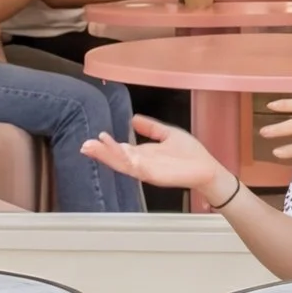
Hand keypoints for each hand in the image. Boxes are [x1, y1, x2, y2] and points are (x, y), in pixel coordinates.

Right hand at [81, 115, 231, 199]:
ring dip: (107, 155)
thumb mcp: (167, 134)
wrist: (206, 168)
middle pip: (116, 158)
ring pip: (121, 163)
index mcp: (143, 154)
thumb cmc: (190, 154)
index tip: (93, 138)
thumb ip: (150, 128)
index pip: (120, 149)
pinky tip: (116, 151)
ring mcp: (146, 169)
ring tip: (92, 147)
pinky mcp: (153, 174)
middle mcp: (141, 163)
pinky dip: (124, 160)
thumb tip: (133, 118)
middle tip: (85, 145)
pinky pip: (135, 167)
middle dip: (100, 152)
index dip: (107, 145)